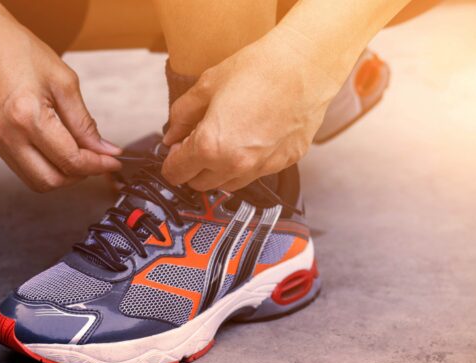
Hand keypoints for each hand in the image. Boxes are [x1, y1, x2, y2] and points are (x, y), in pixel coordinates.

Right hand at [0, 10, 120, 191]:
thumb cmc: (19, 50)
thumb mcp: (64, 82)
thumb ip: (85, 122)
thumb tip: (104, 150)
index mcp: (28, 117)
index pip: (70, 160)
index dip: (97, 165)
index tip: (113, 162)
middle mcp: (7, 135)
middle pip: (51, 181)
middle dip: (79, 175)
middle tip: (97, 159)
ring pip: (35, 181)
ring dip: (62, 174)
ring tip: (78, 154)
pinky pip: (22, 167)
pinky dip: (45, 166)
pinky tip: (57, 149)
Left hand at [161, 29, 343, 191]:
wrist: (305, 65)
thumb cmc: (258, 69)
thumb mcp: (206, 86)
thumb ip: (182, 116)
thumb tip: (171, 136)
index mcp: (210, 146)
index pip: (176, 172)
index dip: (170, 161)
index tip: (174, 150)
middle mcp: (235, 164)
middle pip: (200, 184)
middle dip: (192, 168)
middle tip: (197, 142)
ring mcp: (262, 167)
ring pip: (228, 185)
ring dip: (218, 170)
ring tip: (224, 141)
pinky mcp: (284, 163)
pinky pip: (256, 173)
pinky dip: (246, 163)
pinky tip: (250, 138)